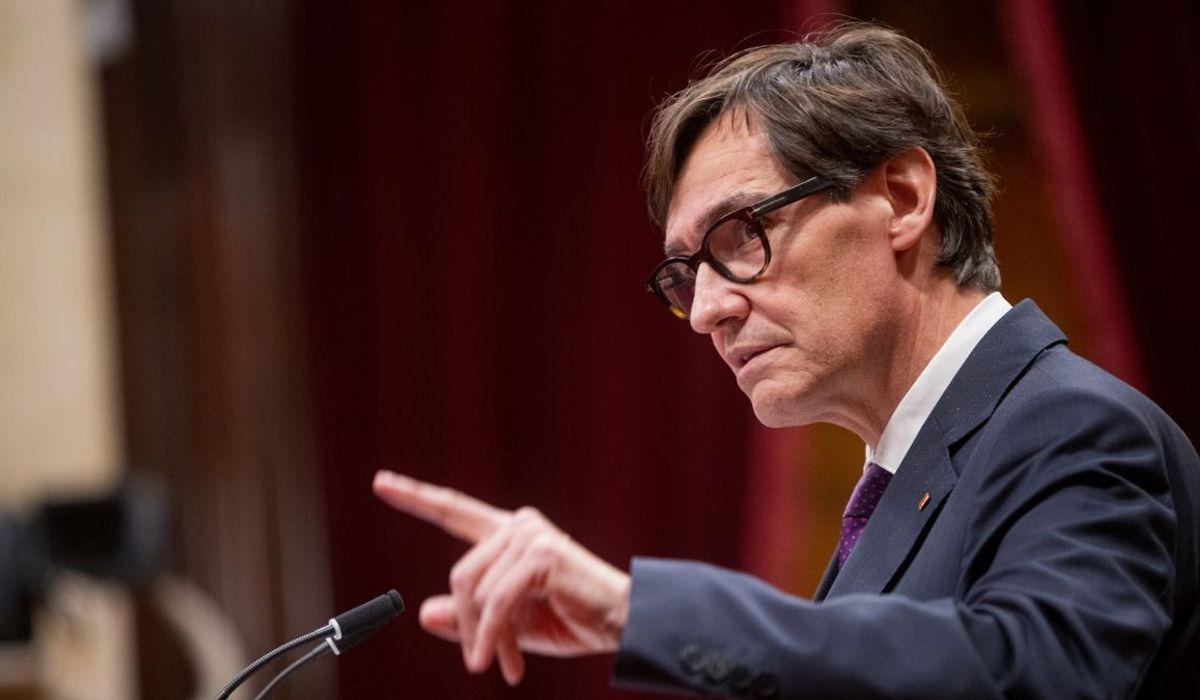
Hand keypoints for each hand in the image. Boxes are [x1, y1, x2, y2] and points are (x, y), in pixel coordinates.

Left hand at [372, 470, 630, 685]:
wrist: (623, 622)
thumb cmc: (573, 619)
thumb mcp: (511, 625)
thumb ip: (470, 616)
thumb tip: (424, 612)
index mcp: (509, 535)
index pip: (454, 510)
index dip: (416, 497)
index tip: (381, 482)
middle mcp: (518, 526)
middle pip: (459, 576)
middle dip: (469, 626)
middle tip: (483, 664)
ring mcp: (530, 536)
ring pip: (476, 592)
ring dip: (486, 637)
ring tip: (506, 664)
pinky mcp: (541, 555)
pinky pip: (497, 603)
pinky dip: (496, 637)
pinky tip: (507, 662)